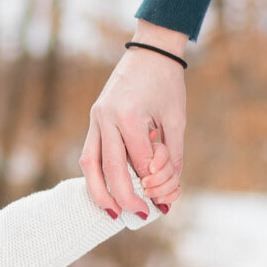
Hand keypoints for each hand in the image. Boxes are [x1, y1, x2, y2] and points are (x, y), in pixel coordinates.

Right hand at [80, 22, 188, 220]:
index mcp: (129, 114)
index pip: (139, 160)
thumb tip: (167, 188)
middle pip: (110, 168)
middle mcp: (107, 117)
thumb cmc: (168, 83)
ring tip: (111, 212)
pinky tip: (104, 191)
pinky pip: (89, 153)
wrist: (151, 51)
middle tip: (138, 215)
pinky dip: (95, 174)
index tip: (164, 196)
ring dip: (99, 191)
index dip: (153, 180)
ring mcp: (96, 118)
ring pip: (90, 163)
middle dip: (124, 196)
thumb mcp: (177, 118)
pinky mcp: (94, 119)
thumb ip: (173, 154)